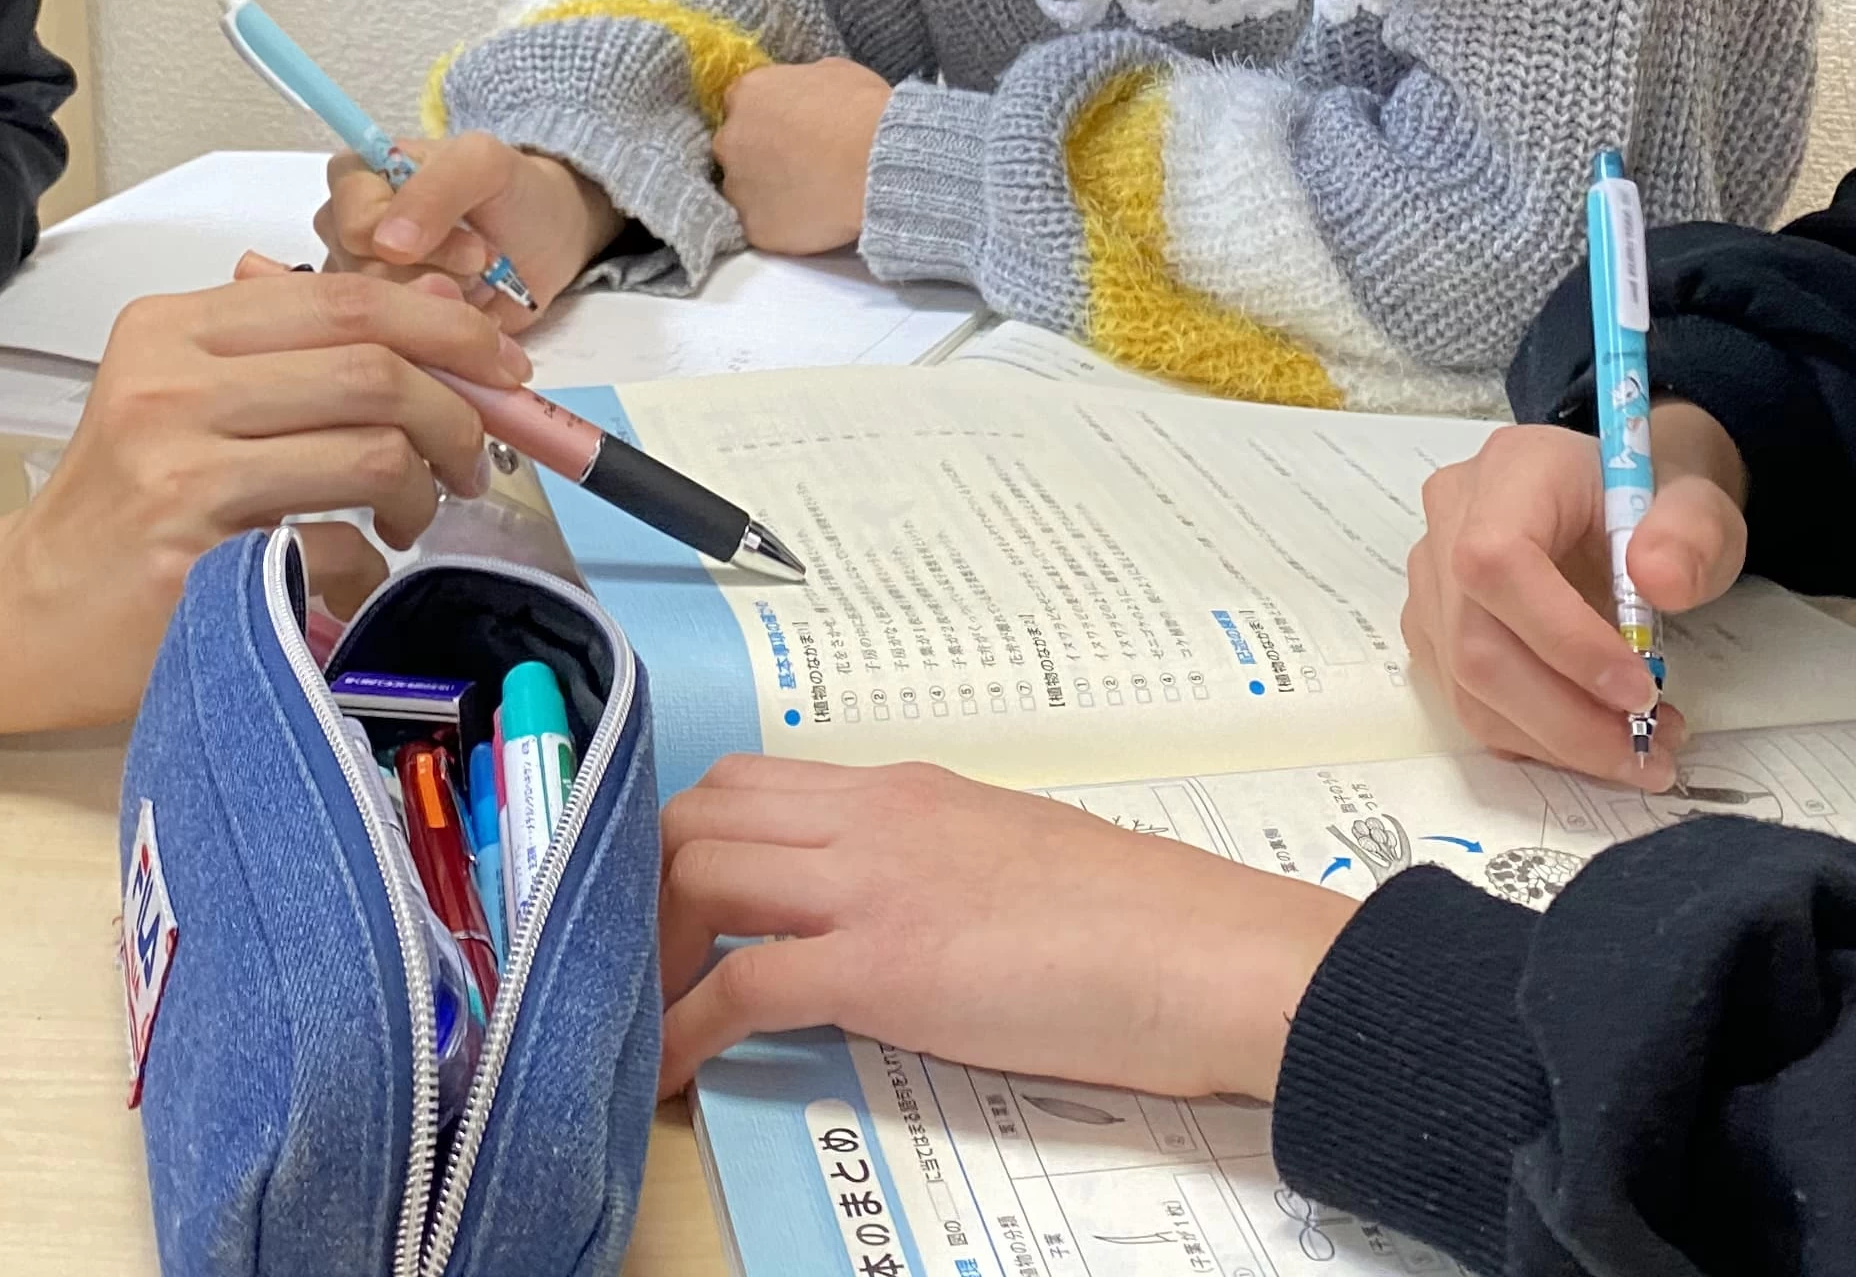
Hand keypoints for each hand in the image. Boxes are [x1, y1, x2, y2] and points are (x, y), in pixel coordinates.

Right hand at [0, 268, 530, 745]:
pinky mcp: (195, 563)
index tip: (501, 363)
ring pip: (372, 452)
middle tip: (477, 455)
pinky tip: (356, 571)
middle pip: (372, 368)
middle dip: (458, 411)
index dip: (445, 325)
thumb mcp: (179, 395)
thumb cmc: (120, 505)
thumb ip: (283, 350)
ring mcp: (180, 475)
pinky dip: (374, 564)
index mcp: (173, 328)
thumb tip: (437, 312)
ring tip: (416, 516)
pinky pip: (340, 547)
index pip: (343, 297)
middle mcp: (171, 386)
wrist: (20, 613)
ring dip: (426, 490)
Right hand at [315, 131, 619, 334]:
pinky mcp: (384, 330)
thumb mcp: (484, 165)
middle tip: (479, 266)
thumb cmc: (510, 192)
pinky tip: (469, 318)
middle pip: (365, 282)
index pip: (352, 227)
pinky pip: (398, 351)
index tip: (472, 245)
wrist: (544, 241)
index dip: (415, 243)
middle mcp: (344, 234)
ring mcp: (361, 285)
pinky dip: (443, 343)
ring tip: (475, 287)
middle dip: (436, 279)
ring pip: (381, 322)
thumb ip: (436, 189)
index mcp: (354, 180)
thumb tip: (387, 244)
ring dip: (444, 309)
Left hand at [657, 756, 1351, 1098]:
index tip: (672, 902)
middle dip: (651, 883)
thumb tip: (907, 905)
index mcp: (909, 793)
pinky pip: (741, 986)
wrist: (1207, 953)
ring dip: (654, 947)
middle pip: (704, 812)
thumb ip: (944, 865)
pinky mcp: (883, 966)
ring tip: (649, 1015)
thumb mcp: (1019, 858)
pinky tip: (669, 1072)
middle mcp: (875, 819)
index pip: (756, 782)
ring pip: (700, 870)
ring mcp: (873, 886)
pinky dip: (685, 1028)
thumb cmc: (1144, 923)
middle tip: (650, 961)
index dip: (693, 838)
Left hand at [713, 58, 892, 256]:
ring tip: (810, 194)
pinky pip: (762, 225)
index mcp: (747, 94)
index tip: (790, 130)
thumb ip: (803, 82)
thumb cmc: (862, 112)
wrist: (878, 166)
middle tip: (801, 163)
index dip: (768, 119)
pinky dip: (782, 224)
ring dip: (769, 192)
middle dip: (762, 156)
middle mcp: (730, 140)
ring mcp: (738, 187)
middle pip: (737, 148)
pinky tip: (811, 219)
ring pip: (746, 190)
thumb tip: (803, 94)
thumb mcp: (835, 72)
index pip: (743, 105)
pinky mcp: (753, 226)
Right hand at [1401, 404, 1749, 788]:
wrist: (1628, 502)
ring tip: (1637, 747)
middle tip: (1648, 748)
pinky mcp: (1435, 627)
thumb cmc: (1656, 502)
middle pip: (1474, 641)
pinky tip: (1593, 733)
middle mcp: (1450, 520)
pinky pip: (1468, 701)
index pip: (1497, 561)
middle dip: (1566, 718)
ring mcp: (1432, 577)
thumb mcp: (1700, 505)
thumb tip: (1662, 582)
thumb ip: (1694, 533)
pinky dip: (1534, 738)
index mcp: (1511, 471)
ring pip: (1466, 685)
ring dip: (1555, 739)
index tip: (1640, 691)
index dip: (1561, 639)